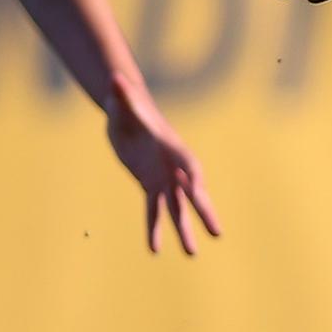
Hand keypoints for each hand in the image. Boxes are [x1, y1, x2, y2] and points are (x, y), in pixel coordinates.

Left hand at [101, 88, 223, 256]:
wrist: (125, 112)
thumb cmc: (125, 105)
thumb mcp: (121, 101)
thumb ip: (121, 94)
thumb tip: (114, 78)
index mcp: (170, 147)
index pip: (188, 164)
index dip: (193, 177)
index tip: (200, 191)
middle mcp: (172, 166)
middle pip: (192, 192)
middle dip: (204, 212)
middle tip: (217, 233)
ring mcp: (163, 177)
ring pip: (177, 208)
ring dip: (183, 230)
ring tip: (191, 254)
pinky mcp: (150, 185)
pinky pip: (154, 211)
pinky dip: (154, 229)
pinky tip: (153, 249)